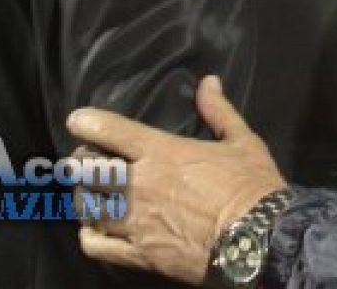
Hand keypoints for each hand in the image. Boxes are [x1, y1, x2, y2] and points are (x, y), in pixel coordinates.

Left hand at [68, 75, 286, 283]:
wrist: (259, 240)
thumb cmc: (251, 186)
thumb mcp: (242, 141)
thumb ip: (219, 111)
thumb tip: (209, 81)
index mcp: (161, 152)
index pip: (109, 131)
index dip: (86, 122)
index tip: (77, 120)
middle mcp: (140, 185)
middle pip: (88, 170)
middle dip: (80, 163)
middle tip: (85, 161)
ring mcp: (136, 222)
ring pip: (88, 207)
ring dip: (83, 197)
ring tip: (88, 194)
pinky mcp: (140, 255)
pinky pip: (98, 245)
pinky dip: (89, 236)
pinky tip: (93, 230)